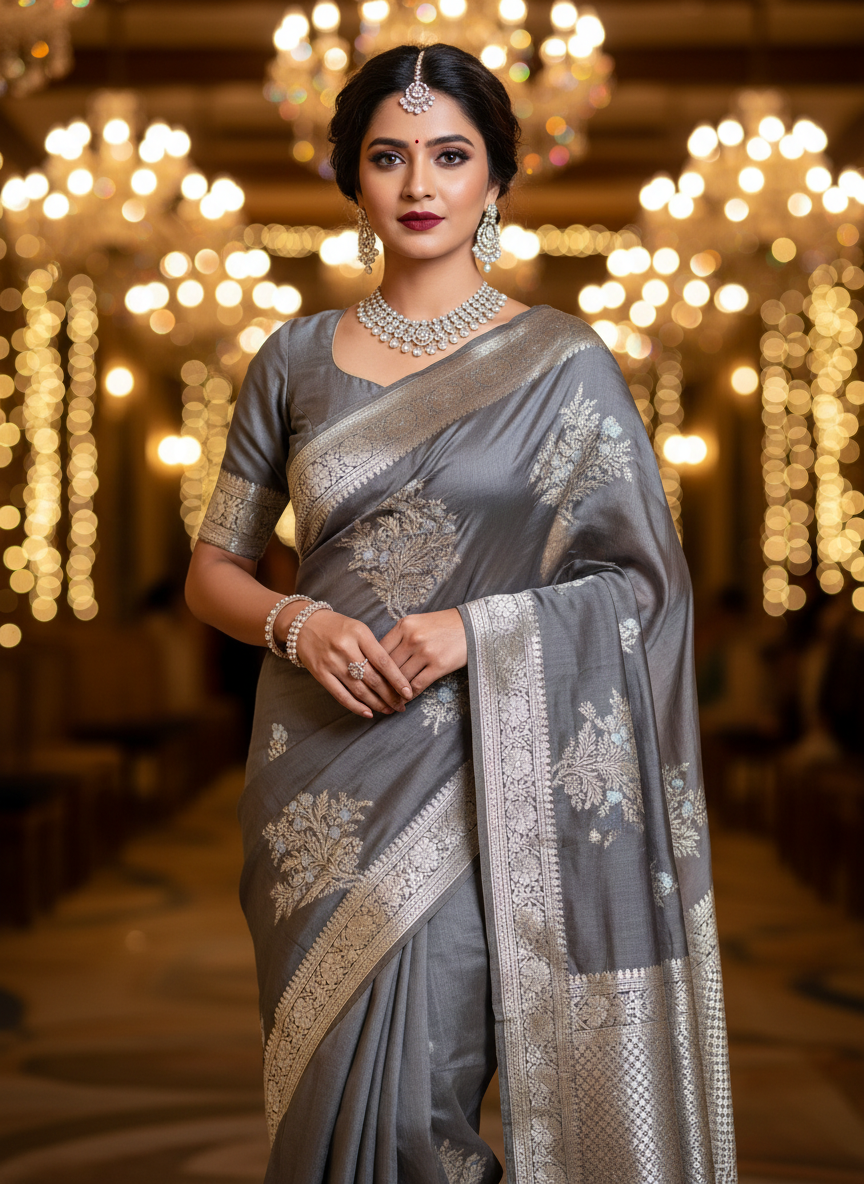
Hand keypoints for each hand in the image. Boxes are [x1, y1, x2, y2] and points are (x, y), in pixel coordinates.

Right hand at [293, 609, 412, 719]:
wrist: (305, 624)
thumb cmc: (338, 627)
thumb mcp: (359, 629)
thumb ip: (375, 649)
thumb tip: (395, 676)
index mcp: (360, 633)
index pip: (383, 661)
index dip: (397, 680)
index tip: (408, 692)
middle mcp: (346, 648)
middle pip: (373, 678)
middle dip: (390, 696)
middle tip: (401, 706)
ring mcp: (332, 662)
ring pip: (359, 689)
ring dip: (376, 703)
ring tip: (388, 709)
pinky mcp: (320, 673)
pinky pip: (341, 695)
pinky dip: (356, 706)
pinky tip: (368, 713)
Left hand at [379, 608, 466, 695]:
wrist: (471, 626)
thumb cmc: (442, 626)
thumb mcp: (417, 623)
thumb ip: (399, 637)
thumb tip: (381, 659)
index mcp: (403, 626)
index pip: (380, 651)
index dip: (373, 668)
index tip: (369, 680)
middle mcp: (412, 638)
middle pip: (388, 666)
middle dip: (381, 684)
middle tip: (376, 696)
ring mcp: (425, 652)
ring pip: (401, 678)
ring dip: (394, 693)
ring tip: (390, 701)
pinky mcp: (438, 665)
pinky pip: (417, 685)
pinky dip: (409, 695)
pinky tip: (406, 700)